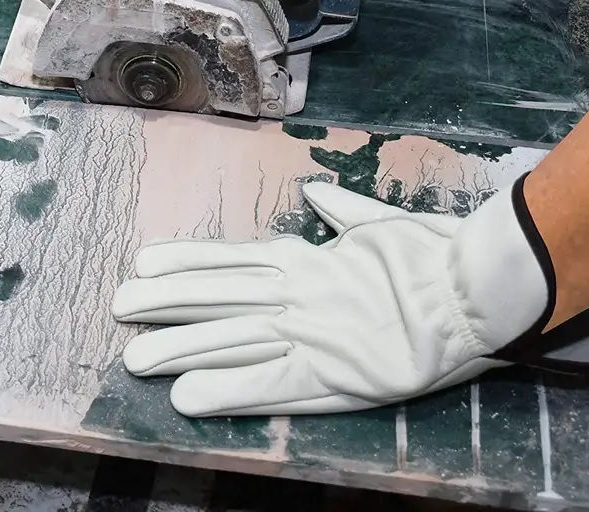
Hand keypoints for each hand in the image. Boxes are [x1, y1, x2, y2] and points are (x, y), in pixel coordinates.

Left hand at [113, 178, 588, 416]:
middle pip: (218, 297)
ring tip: (133, 356)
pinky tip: (186, 397)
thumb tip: (314, 192)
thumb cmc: (427, 253)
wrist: (470, 289)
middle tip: (118, 307)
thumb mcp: (378, 220)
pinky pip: (268, 383)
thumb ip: (339, 210)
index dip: (185, 263)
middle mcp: (296, 291)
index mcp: (306, 257)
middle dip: (165, 303)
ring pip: (230, 338)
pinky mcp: (331, 374)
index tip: (145, 263)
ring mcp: (308, 333)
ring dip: (179, 347)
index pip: (231, 260)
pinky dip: (226, 388)